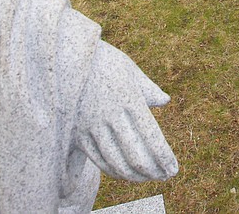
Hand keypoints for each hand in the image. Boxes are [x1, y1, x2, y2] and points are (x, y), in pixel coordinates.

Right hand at [74, 41, 178, 181]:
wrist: (64, 59)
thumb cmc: (103, 62)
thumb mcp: (129, 69)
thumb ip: (148, 88)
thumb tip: (165, 100)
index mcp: (128, 98)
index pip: (151, 136)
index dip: (164, 157)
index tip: (173, 168)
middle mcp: (110, 114)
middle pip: (135, 154)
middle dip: (153, 171)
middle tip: (165, 177)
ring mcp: (92, 126)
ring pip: (115, 162)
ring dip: (134, 176)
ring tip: (148, 178)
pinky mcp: (78, 133)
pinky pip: (98, 160)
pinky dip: (114, 171)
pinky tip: (125, 174)